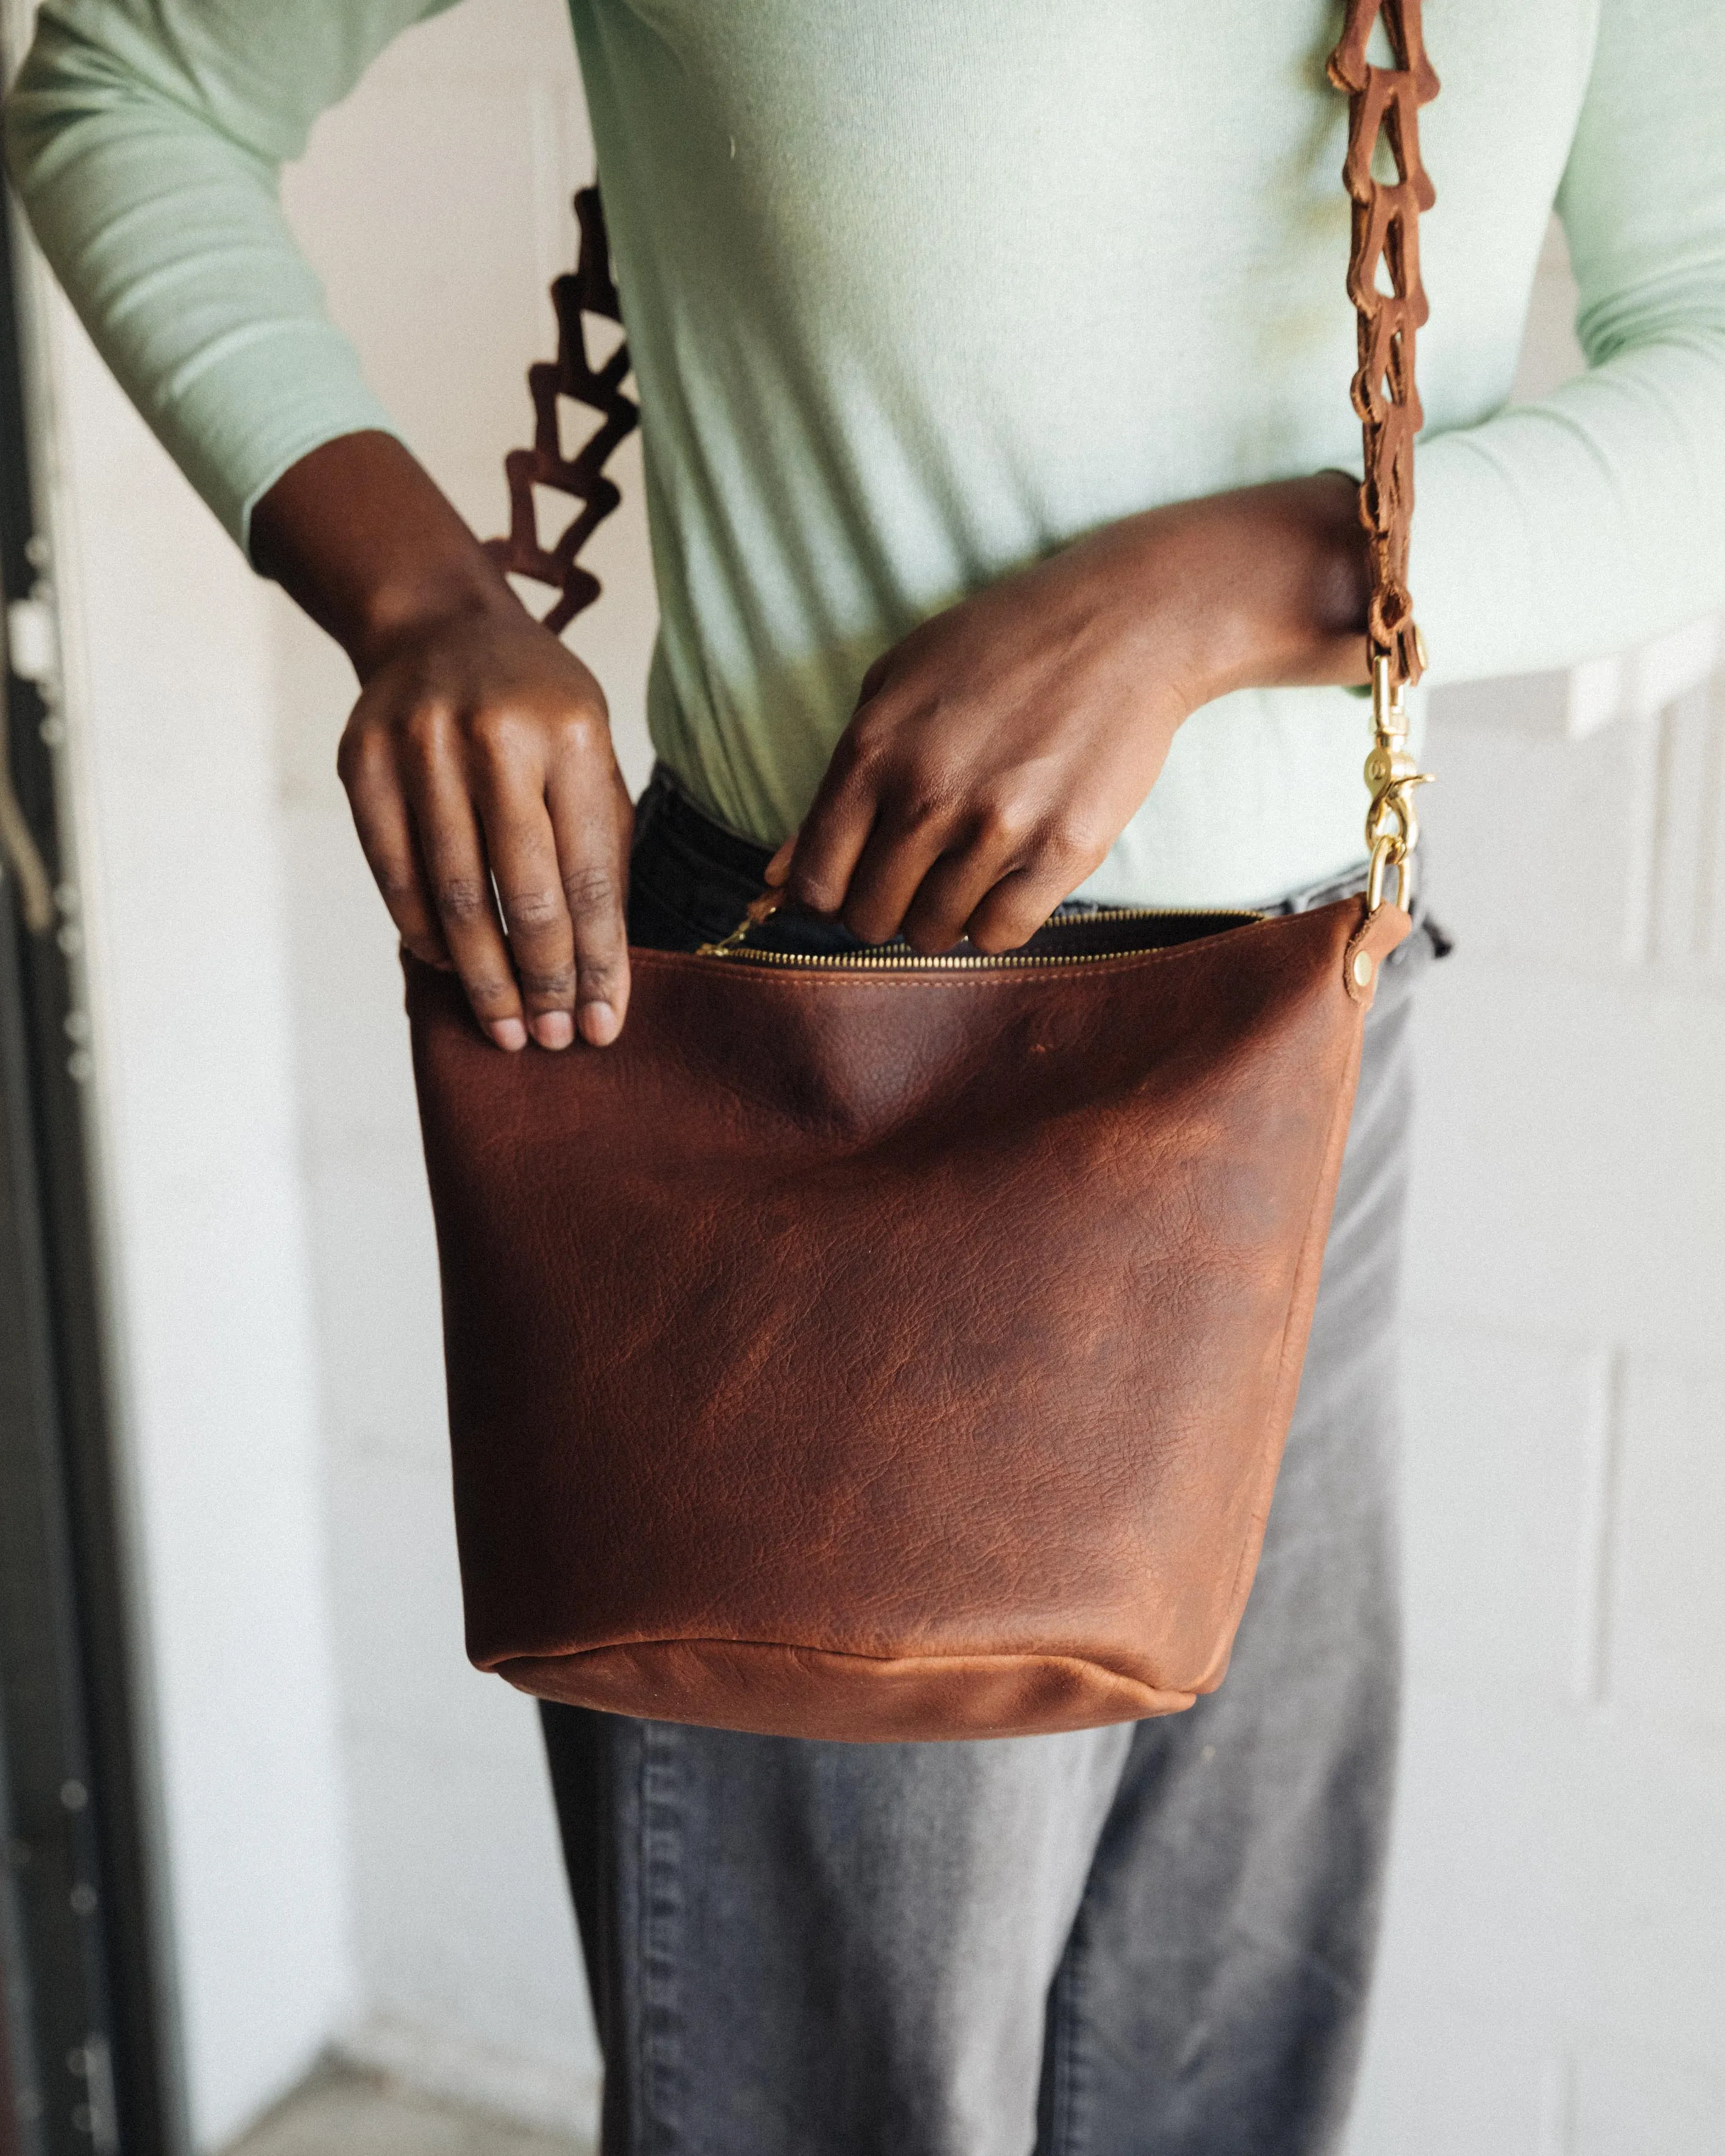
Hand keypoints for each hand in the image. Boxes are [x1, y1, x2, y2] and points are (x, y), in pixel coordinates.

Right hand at [337, 596, 631, 1049]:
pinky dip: (423, 932)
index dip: (597, 962)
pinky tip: (449, 967)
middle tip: (550, 1040)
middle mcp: (494, 737)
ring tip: (504, 1026)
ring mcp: (419, 747)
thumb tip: (603, 978)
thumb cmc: (537, 710)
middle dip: (542, 980)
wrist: (439, 626)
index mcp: (571, 734)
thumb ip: (600, 856)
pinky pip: (395, 875)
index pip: (588, 875)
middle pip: (523, 893)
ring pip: (454, 895)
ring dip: (481, 976)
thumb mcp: (592, 758)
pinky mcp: (363, 763)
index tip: (601, 1026)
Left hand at [774, 475, 1370, 951]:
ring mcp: (997, 829)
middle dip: (885, 906)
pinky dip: (996, 920)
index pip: (817, 880)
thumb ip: (833, 788)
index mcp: (872, 753)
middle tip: (917, 871)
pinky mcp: (1063, 852)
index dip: (830, 893)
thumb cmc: (1000, 647)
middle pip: (871, 917)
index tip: (856, 877)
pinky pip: (1002, 935)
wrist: (1123, 626)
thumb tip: (776, 879)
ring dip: (942, 913)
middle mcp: (926, 797)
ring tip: (968, 865)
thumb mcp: (893, 687)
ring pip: (935, 932)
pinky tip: (1007, 877)